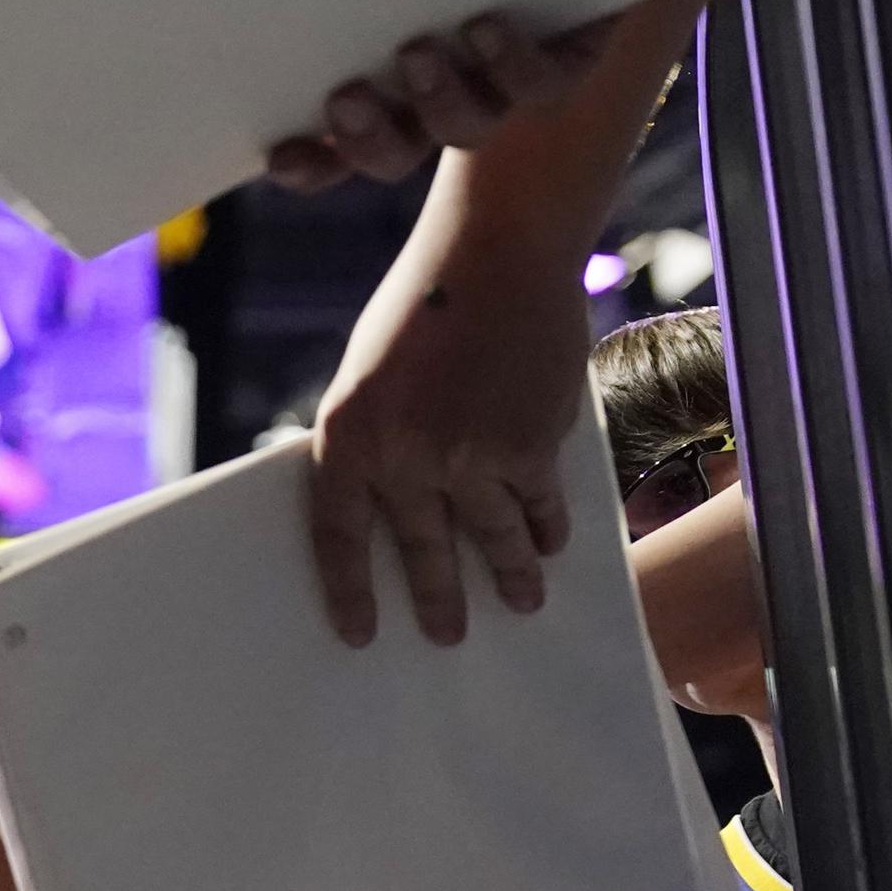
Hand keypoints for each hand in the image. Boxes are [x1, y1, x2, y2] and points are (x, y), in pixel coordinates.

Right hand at [267, 15, 614, 191]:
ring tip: (417, 53)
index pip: (330, 146)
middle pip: (393, 153)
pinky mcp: (571, 54)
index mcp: (377, 77)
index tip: (278, 156)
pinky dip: (512, 64)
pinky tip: (486, 27)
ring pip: (466, 127)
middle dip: (367, 139)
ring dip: (438, 102)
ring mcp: (500, 82)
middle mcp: (435, 92)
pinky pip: (541, 85)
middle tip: (344, 99)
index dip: (307, 163)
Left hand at [309, 242, 583, 645]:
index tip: (360, 633)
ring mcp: (468, 458)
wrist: (494, 255)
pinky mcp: (528, 449)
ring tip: (522, 603)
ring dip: (509, 576)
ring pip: (492, 538)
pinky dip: (548, 528)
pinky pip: (539, 507)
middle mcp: (403, 457)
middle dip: (438, 599)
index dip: (349, 590)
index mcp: (345, 437)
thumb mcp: (367, 375)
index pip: (339, 537)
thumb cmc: (423, 306)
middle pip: (421, 550)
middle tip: (447, 635)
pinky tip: (551, 544)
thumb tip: (394, 503)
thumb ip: (375, 438)